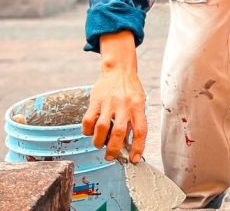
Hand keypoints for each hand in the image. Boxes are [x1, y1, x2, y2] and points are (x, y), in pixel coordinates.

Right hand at [82, 32, 146, 162]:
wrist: (118, 69)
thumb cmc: (130, 90)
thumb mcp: (139, 102)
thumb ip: (135, 120)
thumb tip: (130, 145)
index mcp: (138, 106)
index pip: (141, 130)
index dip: (138, 147)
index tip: (134, 159)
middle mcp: (124, 105)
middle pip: (119, 132)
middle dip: (114, 149)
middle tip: (110, 157)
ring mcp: (109, 103)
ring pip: (102, 128)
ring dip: (99, 141)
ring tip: (99, 145)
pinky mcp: (95, 101)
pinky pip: (88, 120)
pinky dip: (88, 130)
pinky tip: (90, 132)